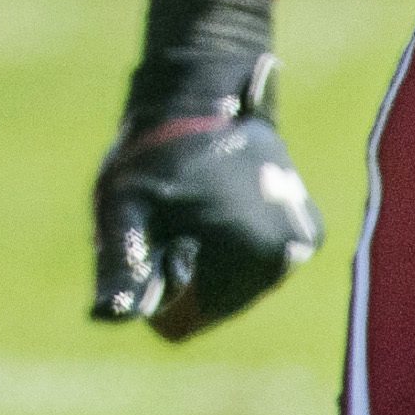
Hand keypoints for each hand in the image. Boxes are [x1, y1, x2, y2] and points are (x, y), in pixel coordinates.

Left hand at [92, 45, 316, 336]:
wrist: (201, 92)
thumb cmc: (154, 154)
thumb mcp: (125, 206)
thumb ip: (122, 264)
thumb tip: (107, 315)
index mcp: (248, 261)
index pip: (183, 322)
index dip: (155, 288)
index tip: (156, 241)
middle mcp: (286, 257)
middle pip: (212, 303)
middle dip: (184, 272)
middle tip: (171, 218)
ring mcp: (301, 242)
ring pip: (236, 283)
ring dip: (211, 256)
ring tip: (194, 206)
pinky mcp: (307, 226)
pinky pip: (257, 258)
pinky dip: (236, 240)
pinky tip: (220, 199)